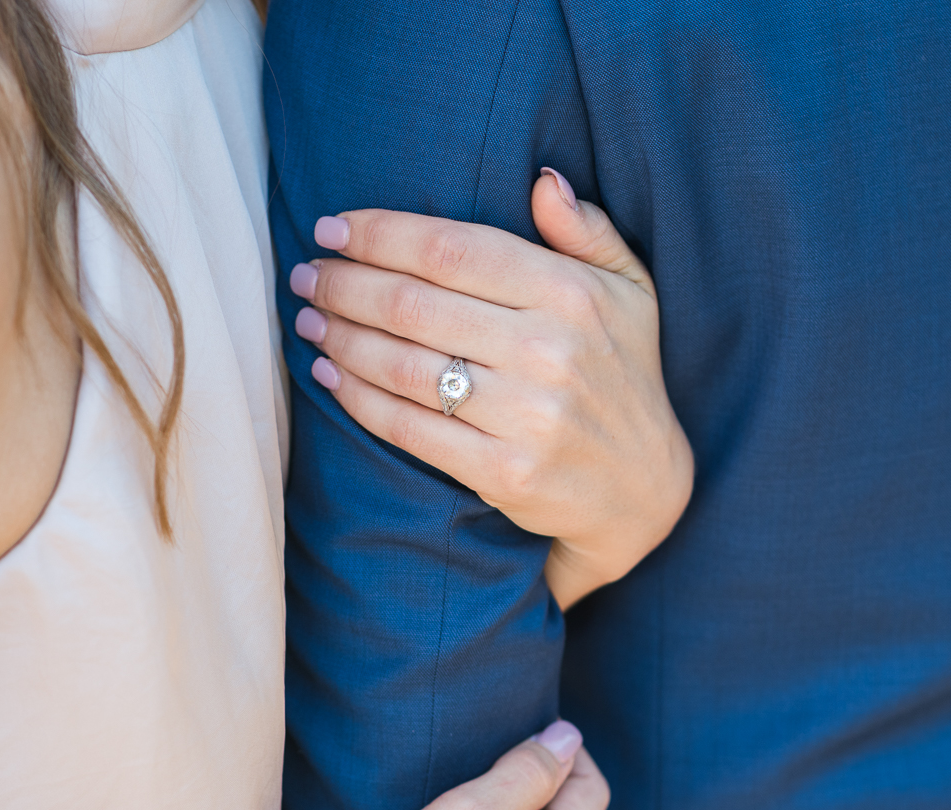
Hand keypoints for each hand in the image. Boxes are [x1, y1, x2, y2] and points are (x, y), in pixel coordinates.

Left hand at [289, 170, 692, 608]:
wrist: (645, 489)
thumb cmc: (624, 375)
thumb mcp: (631, 292)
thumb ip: (587, 232)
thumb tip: (542, 179)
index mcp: (570, 295)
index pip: (451, 250)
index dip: (380, 235)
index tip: (332, 228)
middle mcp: (549, 351)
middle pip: (414, 304)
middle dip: (345, 283)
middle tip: (306, 274)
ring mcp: (526, 416)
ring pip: (402, 365)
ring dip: (340, 337)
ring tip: (306, 318)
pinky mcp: (504, 472)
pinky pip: (408, 426)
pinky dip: (357, 398)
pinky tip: (328, 375)